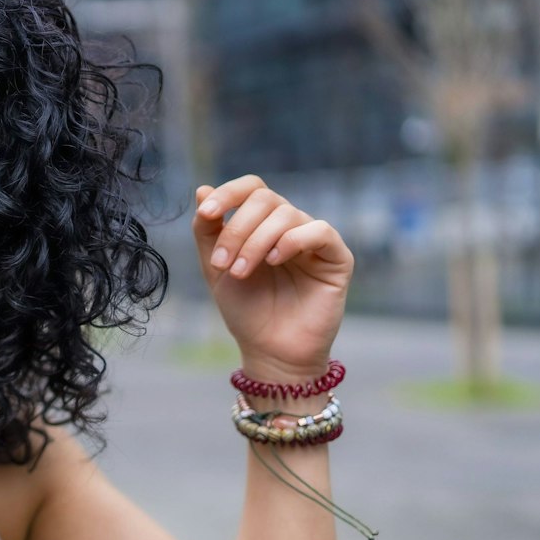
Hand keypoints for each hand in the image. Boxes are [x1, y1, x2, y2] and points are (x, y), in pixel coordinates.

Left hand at [193, 176, 353, 379]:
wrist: (270, 350)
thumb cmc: (246, 310)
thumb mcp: (216, 268)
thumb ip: (208, 231)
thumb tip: (201, 190)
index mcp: (262, 223)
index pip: (251, 188)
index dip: (228, 193)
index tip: (208, 214)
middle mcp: (290, 226)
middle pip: (265, 199)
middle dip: (237, 228)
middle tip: (222, 263)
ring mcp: (314, 240)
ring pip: (287, 215)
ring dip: (256, 242)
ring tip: (240, 272)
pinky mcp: (337, 258)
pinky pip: (319, 231)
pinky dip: (292, 241)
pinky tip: (275, 261)